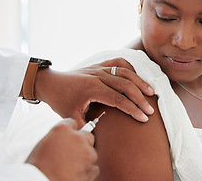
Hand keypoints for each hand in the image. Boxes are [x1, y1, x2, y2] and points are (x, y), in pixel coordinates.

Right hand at [26, 119, 98, 180]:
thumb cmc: (38, 166)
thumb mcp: (43, 144)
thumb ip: (58, 137)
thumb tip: (64, 140)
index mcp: (63, 129)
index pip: (72, 123)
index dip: (70, 132)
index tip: (69, 137)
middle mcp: (77, 138)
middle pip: (87, 136)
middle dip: (82, 143)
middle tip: (72, 152)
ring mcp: (86, 153)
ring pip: (91, 152)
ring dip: (85, 158)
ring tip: (71, 166)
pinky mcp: (91, 168)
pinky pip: (94, 168)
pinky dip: (87, 171)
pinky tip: (77, 173)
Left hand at [34, 58, 154, 126]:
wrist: (50, 83)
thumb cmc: (60, 101)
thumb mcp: (71, 117)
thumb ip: (86, 127)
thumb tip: (99, 138)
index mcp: (92, 89)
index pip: (118, 99)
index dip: (132, 109)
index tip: (143, 118)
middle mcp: (98, 76)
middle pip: (126, 85)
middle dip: (140, 98)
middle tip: (150, 110)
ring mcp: (99, 68)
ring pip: (125, 72)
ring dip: (139, 81)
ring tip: (151, 92)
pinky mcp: (99, 64)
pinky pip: (118, 62)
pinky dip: (130, 67)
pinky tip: (137, 75)